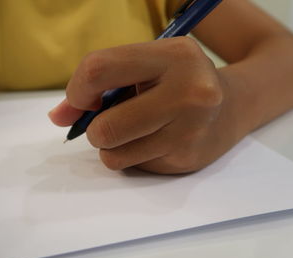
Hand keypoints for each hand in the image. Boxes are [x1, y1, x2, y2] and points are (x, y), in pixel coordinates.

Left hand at [49, 37, 239, 173]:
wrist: (234, 106)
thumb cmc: (176, 81)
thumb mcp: (145, 66)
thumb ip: (98, 85)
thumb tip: (58, 118)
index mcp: (174, 56)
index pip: (99, 69)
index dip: (77, 90)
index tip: (81, 101)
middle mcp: (189, 92)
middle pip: (106, 128)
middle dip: (95, 129)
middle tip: (109, 121)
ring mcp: (191, 131)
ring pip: (114, 155)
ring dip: (112, 146)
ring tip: (135, 130)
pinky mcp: (188, 159)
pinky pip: (133, 166)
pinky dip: (133, 156)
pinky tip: (156, 141)